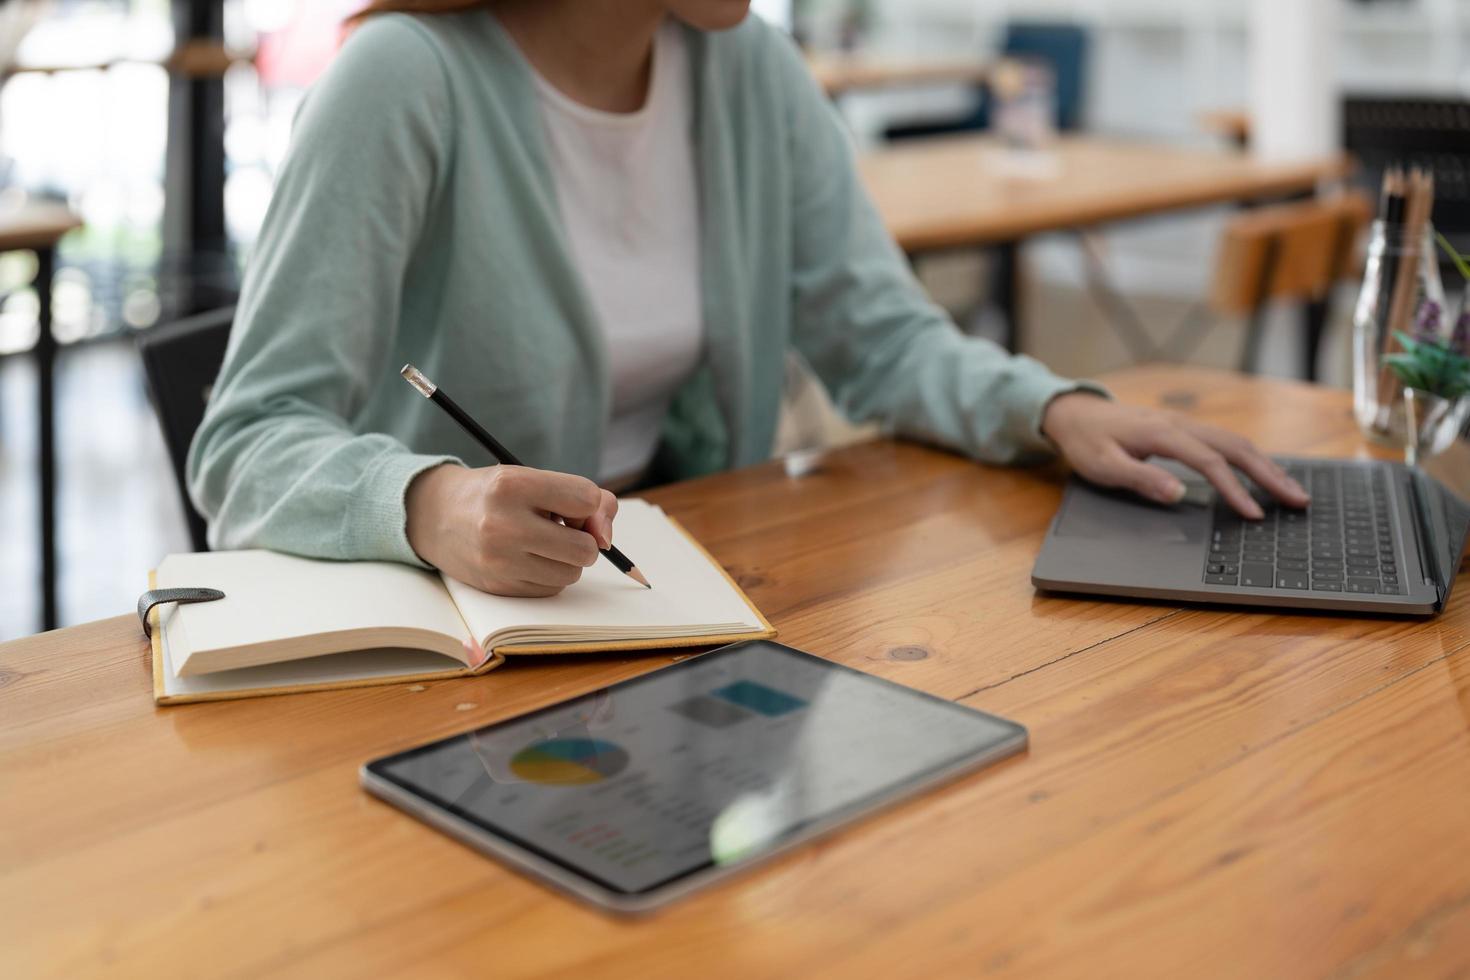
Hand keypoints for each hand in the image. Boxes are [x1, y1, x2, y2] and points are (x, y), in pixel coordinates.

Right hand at [406, 464, 617, 596]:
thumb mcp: (532, 478)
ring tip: (542, 542)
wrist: (435, 516)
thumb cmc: (496, 495)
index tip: (572, 506)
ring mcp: (498, 560)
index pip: (586, 499)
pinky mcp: (497, 586)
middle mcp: (503, 524)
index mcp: (513, 485)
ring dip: (567, 560)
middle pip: (585, 548)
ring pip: (571, 573)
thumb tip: (607, 539)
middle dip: (583, 539)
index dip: (589, 505)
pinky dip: (549, 575)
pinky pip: (551, 589)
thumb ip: (585, 499)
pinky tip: (527, 558)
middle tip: (562, 528)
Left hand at [1040, 393, 1308, 518]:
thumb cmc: (1086, 442)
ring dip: (1266, 465)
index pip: (1210, 463)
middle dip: (1270, 474)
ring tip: (1291, 490)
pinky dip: (1250, 457)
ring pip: (1235, 441)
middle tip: (1298, 501)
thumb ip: (1140, 479)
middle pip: (1236, 447)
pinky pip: (1224, 441)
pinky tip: (1263, 472)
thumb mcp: (1103, 466)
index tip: (1254, 514)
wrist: (1074, 413)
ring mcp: (1184, 424)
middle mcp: (1180, 425)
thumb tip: (1179, 493)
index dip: (1235, 490)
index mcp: (1163, 434)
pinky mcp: (1183, 429)